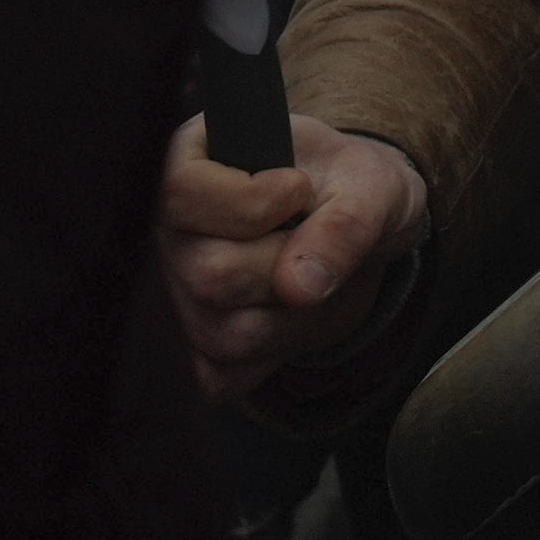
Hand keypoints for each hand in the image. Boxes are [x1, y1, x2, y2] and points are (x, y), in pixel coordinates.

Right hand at [163, 116, 424, 391]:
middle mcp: (166, 231)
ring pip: (224, 333)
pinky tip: (297, 316)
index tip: (298, 190)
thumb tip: (299, 286)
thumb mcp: (373, 186)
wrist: (357, 222)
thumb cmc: (353, 188)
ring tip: (319, 277)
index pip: (178, 192)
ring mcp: (172, 294)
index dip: (248, 204)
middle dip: (289, 264)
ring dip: (298, 316)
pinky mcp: (191, 346)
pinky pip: (221, 378)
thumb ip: (346, 223)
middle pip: (210, 273)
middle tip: (318, 240)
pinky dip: (277, 355)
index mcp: (190, 161)